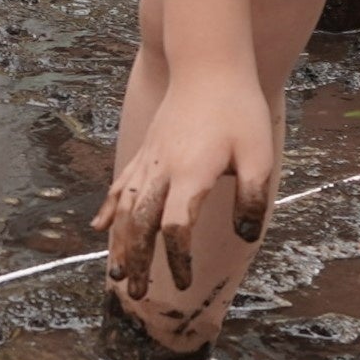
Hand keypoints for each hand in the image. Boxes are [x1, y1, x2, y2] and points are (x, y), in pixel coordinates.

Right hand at [95, 70, 275, 299]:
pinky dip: (108, 210)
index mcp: (190, 175)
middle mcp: (162, 170)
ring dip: (118, 243)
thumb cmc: (238, 110)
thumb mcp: (260, 154)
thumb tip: (247, 235)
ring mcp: (149, 160)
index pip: (175, 227)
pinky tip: (99, 228)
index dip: (177, 259)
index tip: (183, 283)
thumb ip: (254, 197)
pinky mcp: (146, 152)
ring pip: (123, 208)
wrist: (208, 65)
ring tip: (115, 273)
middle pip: (139, 224)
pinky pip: (120, 186)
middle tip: (136, 293)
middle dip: (136, 261)